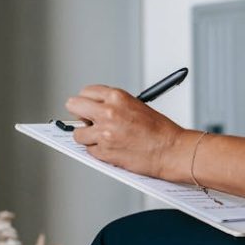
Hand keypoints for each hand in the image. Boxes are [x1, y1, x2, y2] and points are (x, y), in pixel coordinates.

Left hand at [66, 84, 186, 179]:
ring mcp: (104, 133)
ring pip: (78, 133)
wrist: (171, 150)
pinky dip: (98, 151)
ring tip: (104, 138)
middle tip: (87, 120)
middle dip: (79, 114)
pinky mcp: (104, 152)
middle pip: (74, 106)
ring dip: (88, 137)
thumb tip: (94, 109)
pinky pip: (89, 151)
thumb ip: (113, 105)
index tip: (89, 107)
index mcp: (116, 97)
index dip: (87, 101)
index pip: (86, 92)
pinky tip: (112, 148)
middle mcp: (108, 112)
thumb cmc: (160, 131)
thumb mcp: (136, 105)